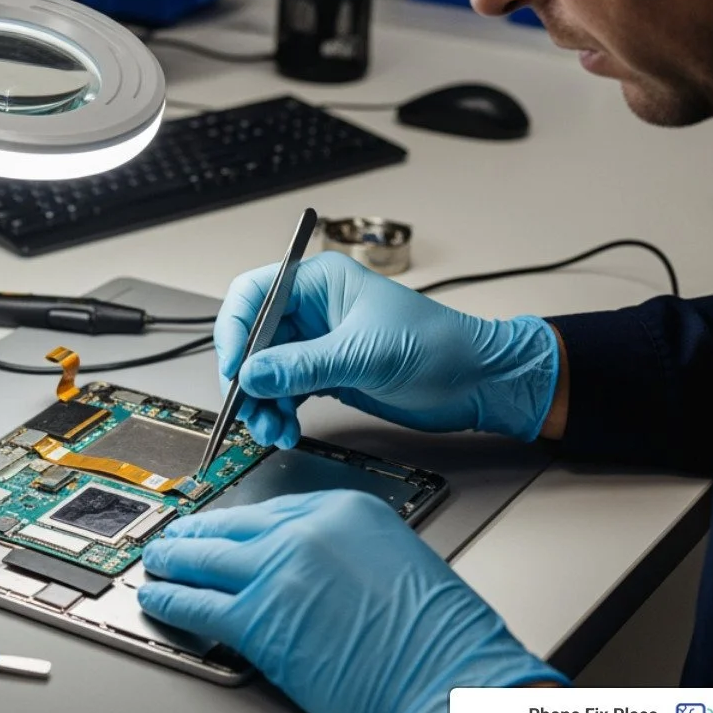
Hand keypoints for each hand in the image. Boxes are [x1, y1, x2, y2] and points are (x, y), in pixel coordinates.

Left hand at [139, 491, 562, 712]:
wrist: (448, 683)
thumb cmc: (440, 638)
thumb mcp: (398, 560)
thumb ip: (346, 550)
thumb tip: (309, 565)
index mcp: (344, 509)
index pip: (272, 509)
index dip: (239, 523)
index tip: (223, 527)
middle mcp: (305, 532)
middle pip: (232, 526)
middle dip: (197, 534)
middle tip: (177, 537)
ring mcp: (276, 573)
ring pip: (204, 559)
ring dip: (172, 560)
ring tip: (156, 561)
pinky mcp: (257, 620)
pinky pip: (197, 603)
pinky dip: (169, 600)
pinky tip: (157, 598)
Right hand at [218, 252, 558, 447]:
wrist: (478, 382)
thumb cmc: (439, 346)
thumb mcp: (365, 354)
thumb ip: (304, 364)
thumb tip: (252, 374)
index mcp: (320, 281)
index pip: (253, 295)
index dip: (234, 331)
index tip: (234, 369)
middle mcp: (312, 308)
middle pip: (252, 338)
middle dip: (247, 378)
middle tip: (249, 411)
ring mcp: (316, 341)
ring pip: (264, 370)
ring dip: (261, 403)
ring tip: (272, 430)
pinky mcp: (325, 372)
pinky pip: (284, 390)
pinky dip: (279, 412)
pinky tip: (286, 430)